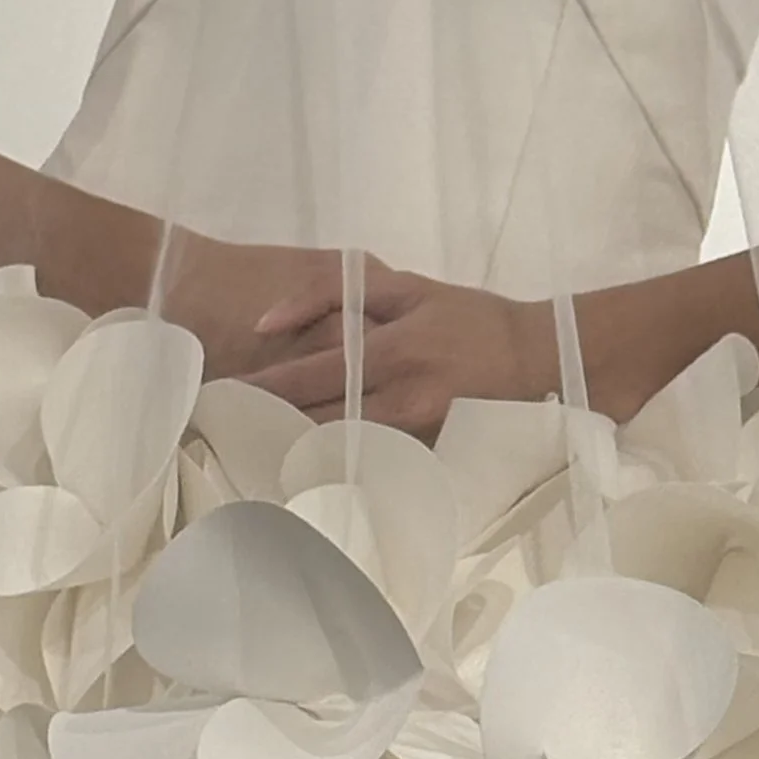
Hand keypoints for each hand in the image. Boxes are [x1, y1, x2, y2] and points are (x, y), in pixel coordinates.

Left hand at [240, 254, 562, 437]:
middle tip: (223, 431)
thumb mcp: (404, 286)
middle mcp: (398, 399)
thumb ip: (332, 293)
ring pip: (337, 450)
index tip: (224, 394)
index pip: (308, 376)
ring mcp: (414, 435)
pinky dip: (334, 466)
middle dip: (267, 425)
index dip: (263, 389)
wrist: (536, 358)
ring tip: (251, 454)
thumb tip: (266, 321)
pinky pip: (368, 464)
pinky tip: (303, 472)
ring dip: (293, 452)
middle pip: (315, 420)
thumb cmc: (466, 317)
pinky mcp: (426, 457)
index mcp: (388, 350)